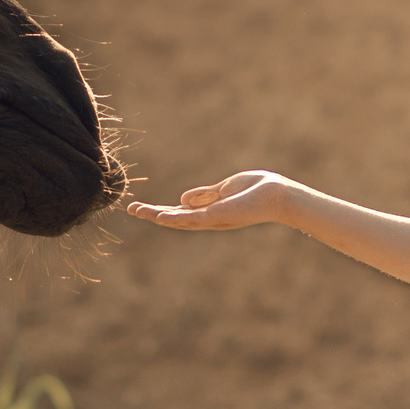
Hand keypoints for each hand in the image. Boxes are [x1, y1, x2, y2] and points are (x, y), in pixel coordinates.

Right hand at [124, 171, 302, 231]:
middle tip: (131, 209)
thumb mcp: (225, 188)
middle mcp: (209, 218)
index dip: (163, 210)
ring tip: (137, 210)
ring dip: (157, 216)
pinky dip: (175, 217)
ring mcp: (213, 219)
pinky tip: (160, 216)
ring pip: (179, 220)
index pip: (182, 212)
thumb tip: (181, 199)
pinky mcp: (218, 216)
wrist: (278, 195)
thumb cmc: (258, 189)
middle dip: (153, 214)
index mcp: (211, 210)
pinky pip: (192, 218)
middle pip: (176, 218)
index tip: (143, 207)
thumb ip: (206, 193)